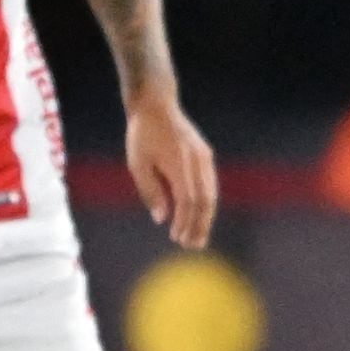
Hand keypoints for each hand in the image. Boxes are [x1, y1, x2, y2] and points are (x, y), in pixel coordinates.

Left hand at [128, 95, 217, 248]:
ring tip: (198, 235)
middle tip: (193, 245)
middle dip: (200, 225)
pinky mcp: (205, 155)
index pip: (188, 202)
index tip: (178, 239)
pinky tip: (197, 214)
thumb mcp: (138, 164)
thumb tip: (161, 219)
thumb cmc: (142, 135)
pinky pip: (209, 184)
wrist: (156, 105)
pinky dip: (205, 203)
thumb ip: (151, 192)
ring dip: (205, 217)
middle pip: (205, 202)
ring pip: (211, 194)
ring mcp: (204, 158)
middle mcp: (197, 163)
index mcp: (180, 166)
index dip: (185, 223)